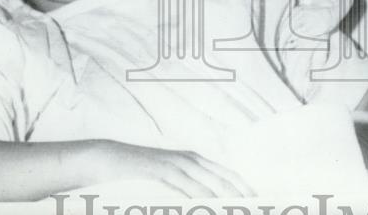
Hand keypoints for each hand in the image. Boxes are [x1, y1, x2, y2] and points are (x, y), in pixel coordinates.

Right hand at [86, 141, 254, 197]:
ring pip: (211, 184)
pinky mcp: (164, 171)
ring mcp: (178, 164)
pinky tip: (213, 206)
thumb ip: (184, 189)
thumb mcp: (166, 181)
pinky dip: (203, 199)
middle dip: (241, 197)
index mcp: (194, 161)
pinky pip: (188, 187)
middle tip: (255, 209)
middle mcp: (190, 160)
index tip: (258, 202)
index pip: (227, 176)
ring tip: (239, 210)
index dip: (244, 189)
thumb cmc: (138, 174)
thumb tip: (200, 202)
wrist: (109, 158)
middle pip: (225, 180)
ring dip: (226, 200)